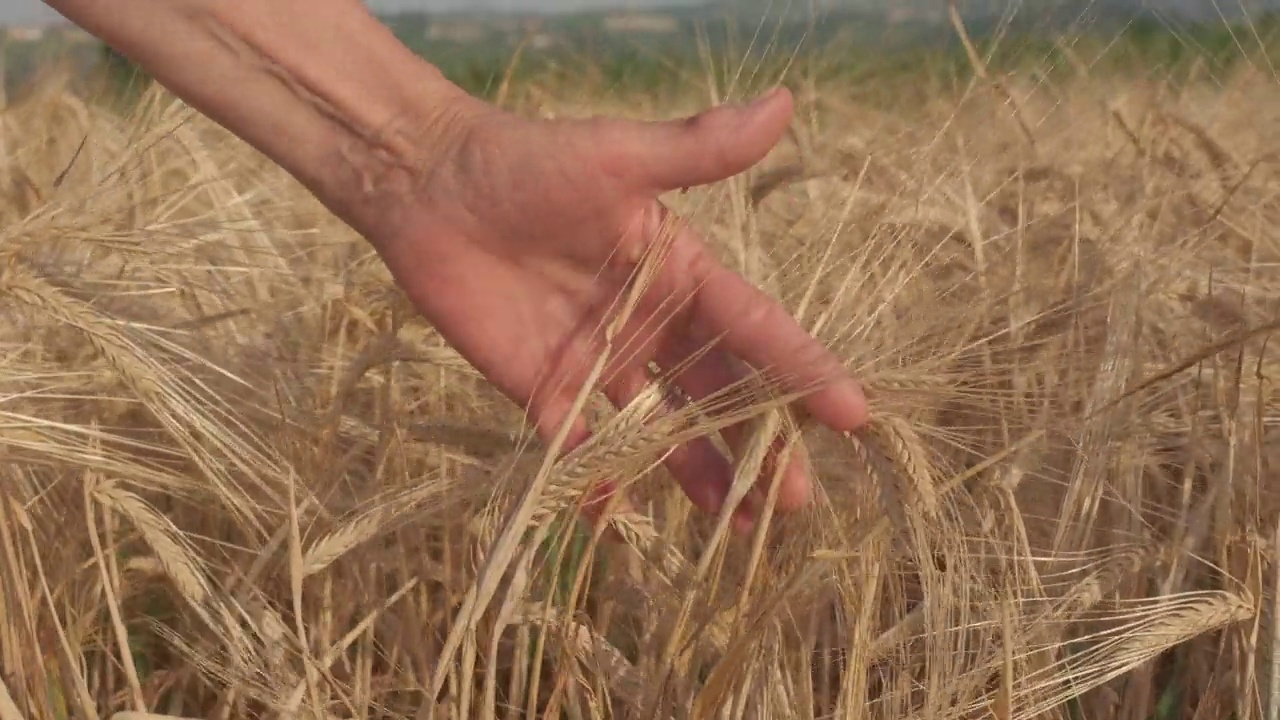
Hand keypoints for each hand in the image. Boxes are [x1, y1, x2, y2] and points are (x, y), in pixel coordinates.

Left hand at [362, 88, 868, 528]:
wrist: (428, 185)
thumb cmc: (527, 161)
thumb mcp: (619, 156)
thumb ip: (696, 150)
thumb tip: (784, 103)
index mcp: (681, 272)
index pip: (756, 328)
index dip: (803, 370)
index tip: (852, 415)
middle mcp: (649, 324)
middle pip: (717, 394)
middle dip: (758, 445)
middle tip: (792, 501)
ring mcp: (597, 361)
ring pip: (659, 429)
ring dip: (697, 473)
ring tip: (734, 524)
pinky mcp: (541, 387)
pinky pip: (577, 441)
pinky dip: (597, 476)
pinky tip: (615, 511)